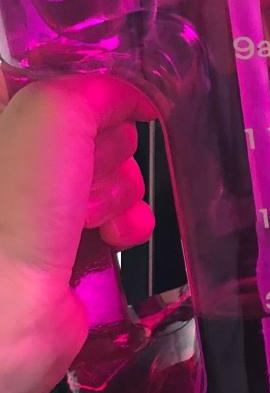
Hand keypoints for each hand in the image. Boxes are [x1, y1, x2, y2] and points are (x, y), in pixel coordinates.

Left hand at [0, 77, 155, 392]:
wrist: (6, 317)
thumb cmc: (8, 222)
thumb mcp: (52, 114)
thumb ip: (96, 87)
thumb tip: (133, 94)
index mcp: (2, 118)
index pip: (59, 76)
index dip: (94, 90)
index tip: (112, 103)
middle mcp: (16, 162)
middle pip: (93, 126)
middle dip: (106, 148)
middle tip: (85, 172)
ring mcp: (38, 206)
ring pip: (111, 172)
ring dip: (119, 191)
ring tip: (92, 214)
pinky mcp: (65, 247)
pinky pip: (118, 219)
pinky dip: (128, 225)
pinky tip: (115, 235)